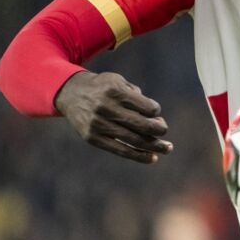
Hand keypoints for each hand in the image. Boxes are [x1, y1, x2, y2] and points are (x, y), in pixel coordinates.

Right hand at [54, 71, 171, 163]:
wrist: (71, 93)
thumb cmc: (104, 87)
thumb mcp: (119, 82)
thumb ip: (137, 96)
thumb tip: (155, 118)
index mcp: (116, 92)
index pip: (147, 107)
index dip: (155, 111)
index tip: (155, 112)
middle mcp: (106, 108)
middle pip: (141, 125)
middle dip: (159, 130)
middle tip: (165, 132)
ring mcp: (98, 125)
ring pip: (133, 140)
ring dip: (154, 146)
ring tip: (167, 148)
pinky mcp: (93, 138)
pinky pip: (120, 150)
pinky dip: (138, 155)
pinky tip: (152, 157)